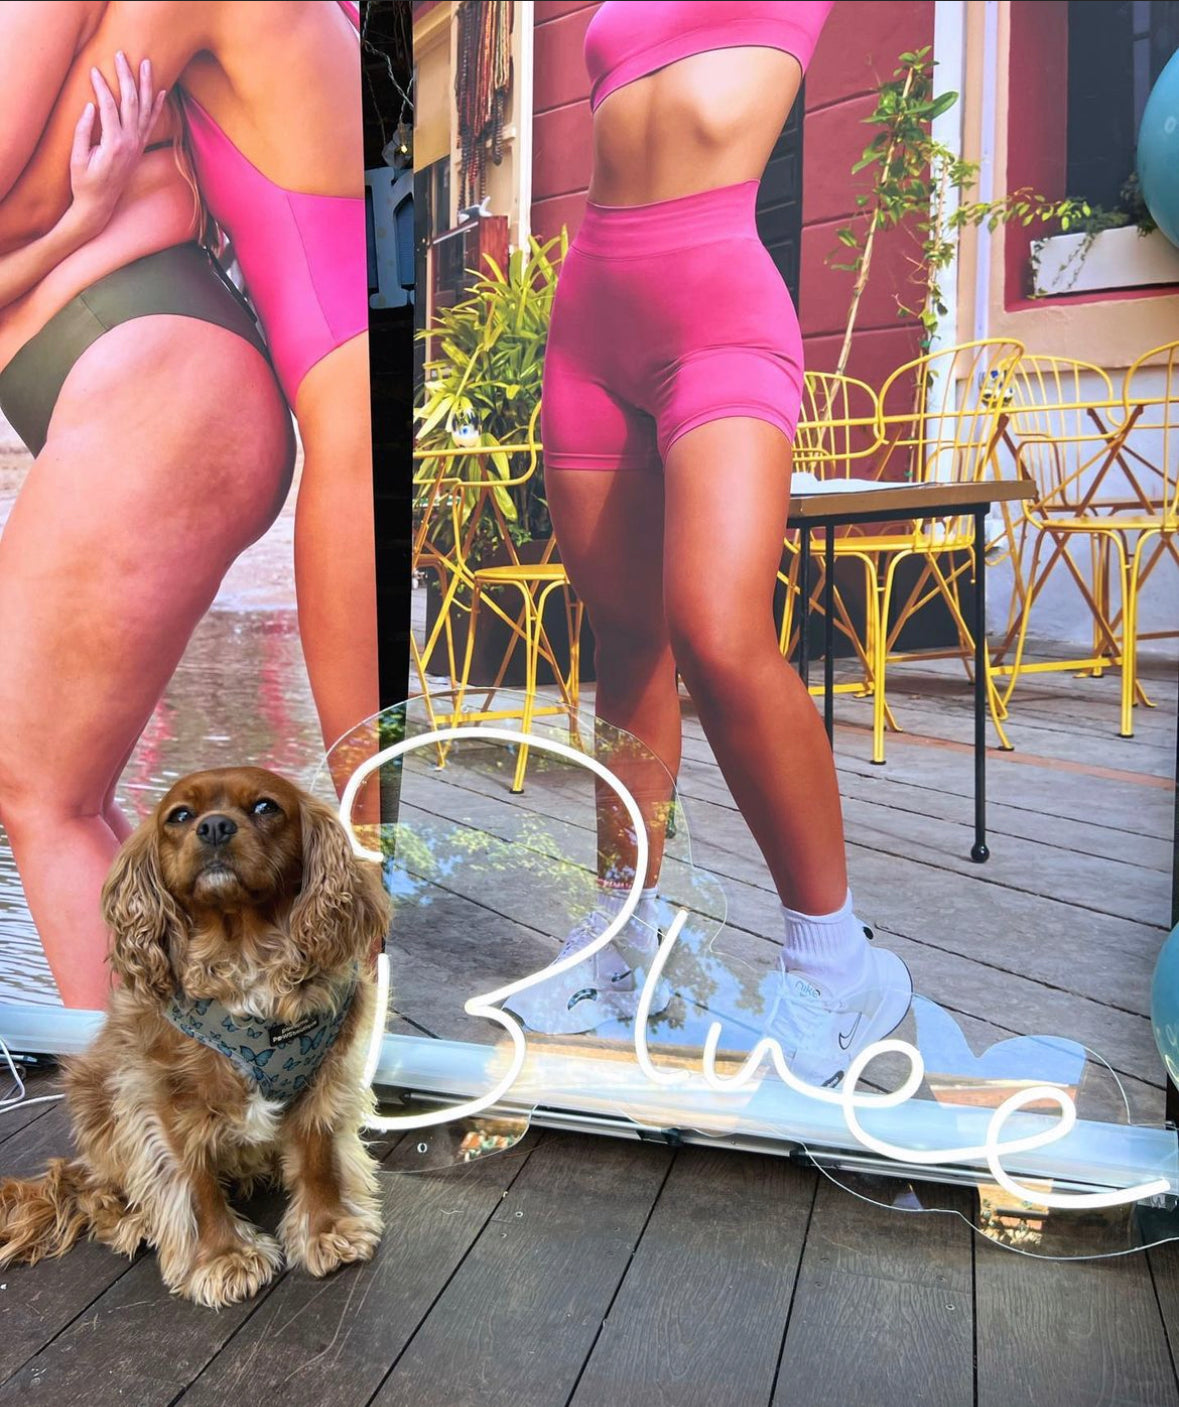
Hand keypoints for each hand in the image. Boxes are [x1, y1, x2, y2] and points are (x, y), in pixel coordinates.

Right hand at [67, 52, 167, 236]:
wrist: (100, 205)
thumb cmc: (84, 182)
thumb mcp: (78, 158)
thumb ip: (84, 132)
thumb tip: (91, 107)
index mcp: (114, 145)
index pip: (110, 108)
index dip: (102, 88)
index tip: (94, 70)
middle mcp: (131, 143)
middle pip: (131, 103)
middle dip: (127, 77)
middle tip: (121, 55)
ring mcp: (138, 145)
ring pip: (145, 110)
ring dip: (146, 85)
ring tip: (147, 64)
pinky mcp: (140, 148)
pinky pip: (151, 123)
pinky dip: (156, 106)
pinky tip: (160, 91)